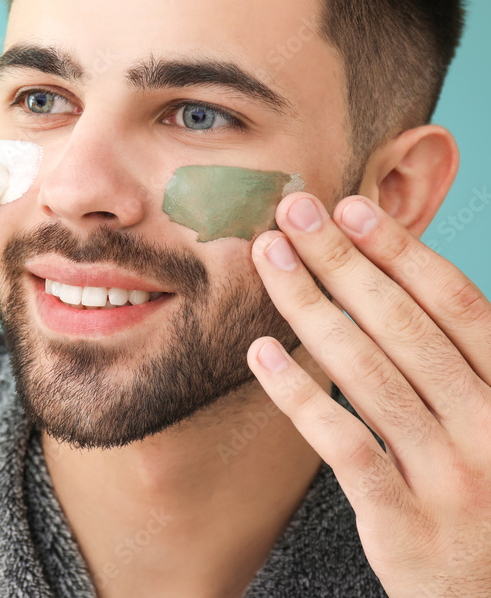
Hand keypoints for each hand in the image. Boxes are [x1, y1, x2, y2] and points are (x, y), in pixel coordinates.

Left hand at [246, 192, 490, 597]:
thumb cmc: (487, 492)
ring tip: (268, 259)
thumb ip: (466, 361)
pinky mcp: (403, 520)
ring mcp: (450, 476)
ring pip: (369, 374)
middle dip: (342, 260)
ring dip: (310, 307)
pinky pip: (344, 444)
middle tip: (291, 212)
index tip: (348, 206)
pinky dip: (299, 395)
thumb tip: (410, 279)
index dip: (399, 250)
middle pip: (404, 327)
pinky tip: (259, 354)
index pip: (456, 304)